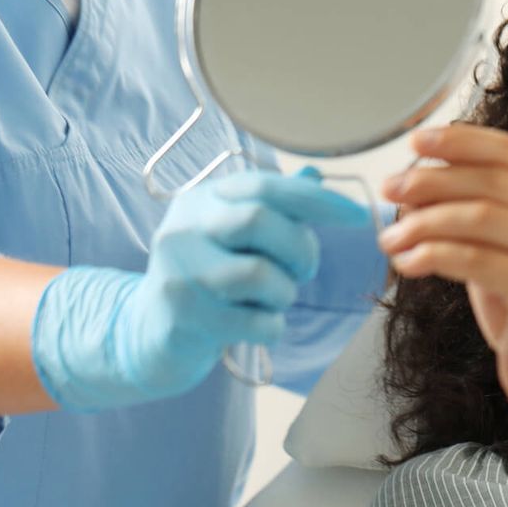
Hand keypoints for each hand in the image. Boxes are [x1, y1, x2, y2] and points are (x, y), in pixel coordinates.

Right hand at [30, 169, 370, 409]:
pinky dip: (272, 326)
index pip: (266, 186)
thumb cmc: (208, 276)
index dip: (318, 200)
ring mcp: (179, 272)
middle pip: (261, 221)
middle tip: (303, 269)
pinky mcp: (183, 316)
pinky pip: (257, 322)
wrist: (149, 331)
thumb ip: (275, 208)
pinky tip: (255, 324)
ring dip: (285, 293)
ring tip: (271, 299)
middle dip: (301, 249)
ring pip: (261, 276)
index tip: (358, 216)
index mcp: (203, 199)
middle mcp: (185, 228)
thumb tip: (316, 175)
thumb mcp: (233, 235)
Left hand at [378, 124, 507, 422]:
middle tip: (390, 189)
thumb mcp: (505, 253)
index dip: (462, 142)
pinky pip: (477, 259)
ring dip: (424, 222)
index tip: (416, 144)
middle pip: (495, 180)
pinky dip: (432, 255)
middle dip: (434, 179)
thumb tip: (413, 180)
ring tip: (390, 238)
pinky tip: (407, 263)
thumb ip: (475, 215)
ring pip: (482, 216)